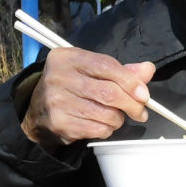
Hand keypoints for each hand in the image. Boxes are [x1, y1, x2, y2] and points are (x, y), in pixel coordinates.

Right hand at [20, 48, 152, 149]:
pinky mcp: (59, 123)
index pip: (106, 66)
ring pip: (105, 114)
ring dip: (118, 119)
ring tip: (115, 116)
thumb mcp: (91, 71)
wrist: (38, 111)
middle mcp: (59, 76)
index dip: (130, 81)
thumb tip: (148, 70)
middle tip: (140, 111)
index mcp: (68, 57)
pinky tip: (102, 124)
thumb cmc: (71, 86)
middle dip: (131, 104)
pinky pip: (97, 129)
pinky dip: (107, 129)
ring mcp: (57, 101)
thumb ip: (120, 71)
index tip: (144, 94)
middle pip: (108, 93)